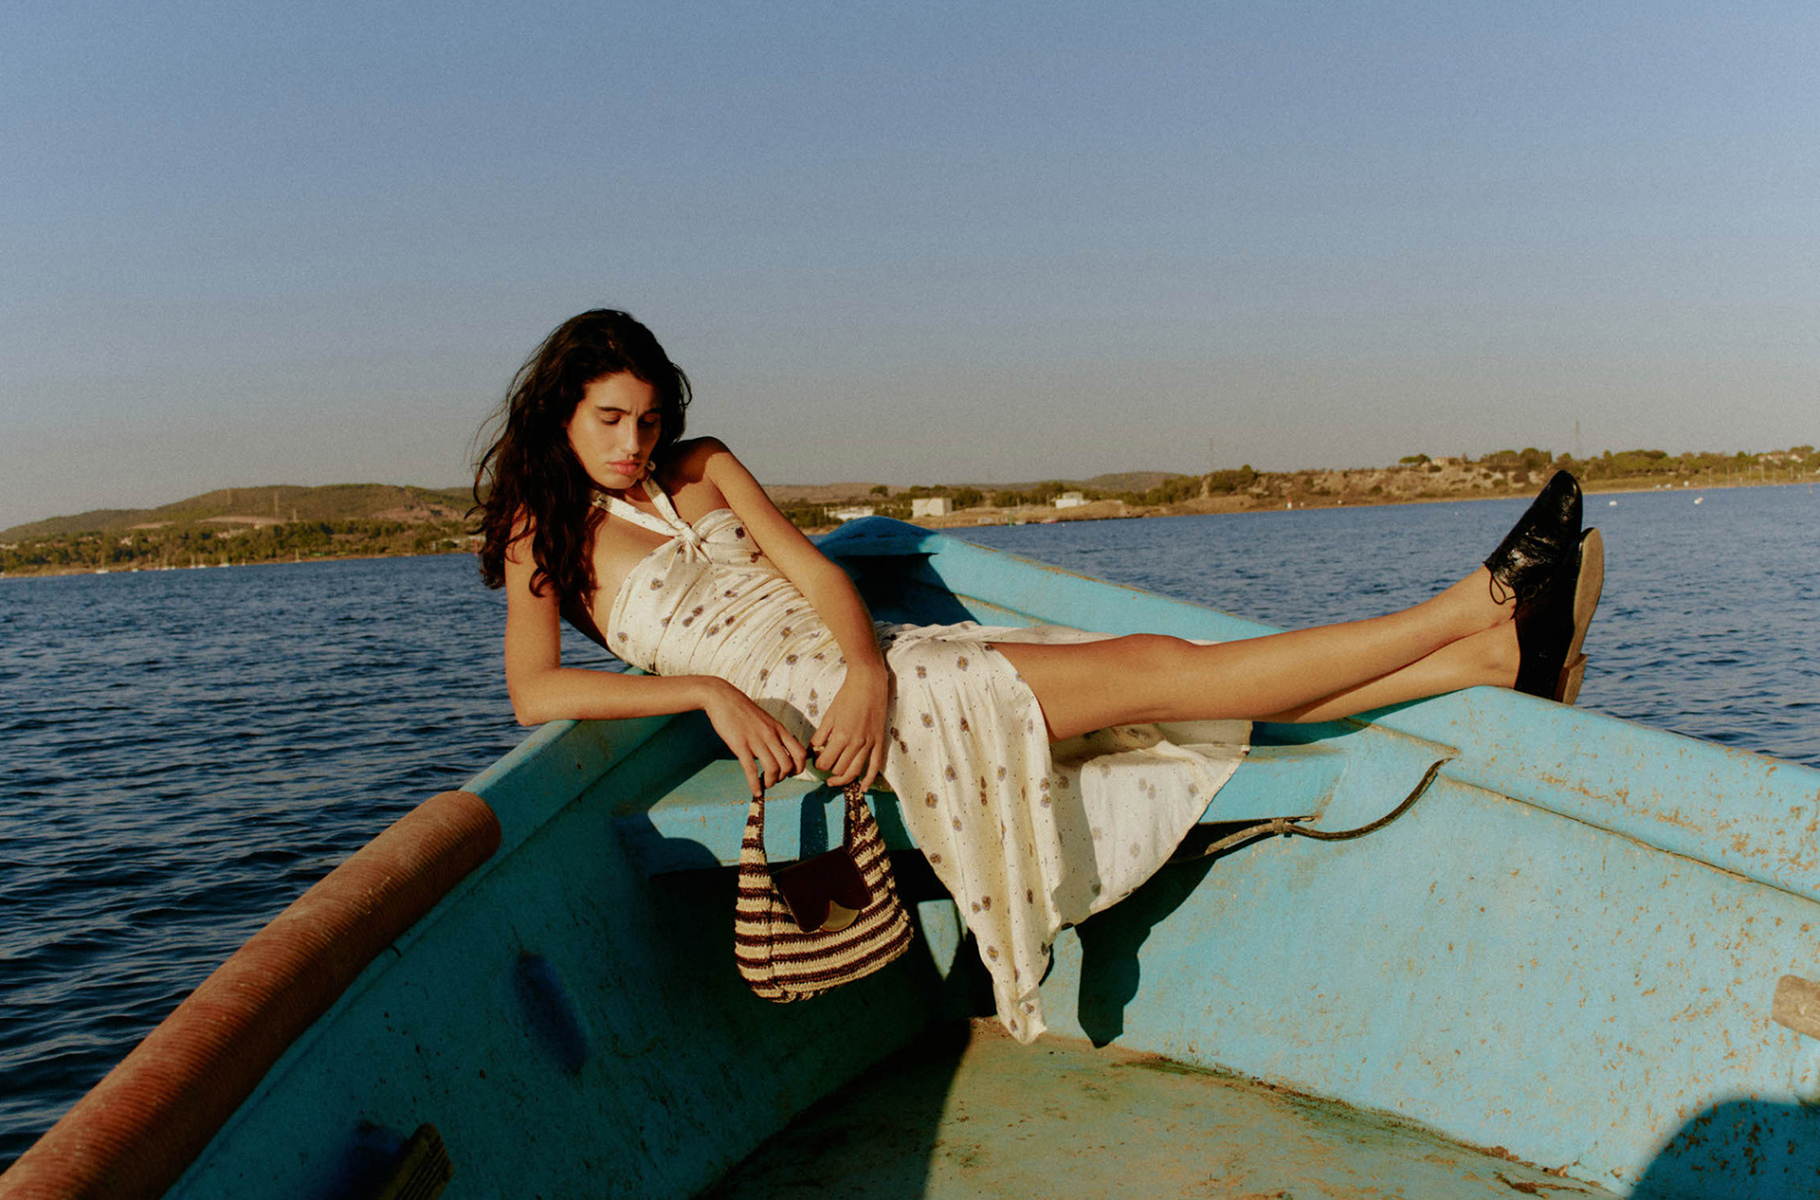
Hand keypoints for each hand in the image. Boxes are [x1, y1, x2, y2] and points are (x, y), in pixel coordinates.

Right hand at [699, 678, 805, 797]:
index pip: (800, 753)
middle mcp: (771, 735)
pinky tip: (755, 792)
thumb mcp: (765, 719)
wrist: (722, 697)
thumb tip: (779, 750)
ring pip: (773, 769)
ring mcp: (756, 740)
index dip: (799, 768)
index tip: (791, 773)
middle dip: (783, 778)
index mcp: (779, 729)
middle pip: (788, 765)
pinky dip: (755, 784)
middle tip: (774, 779)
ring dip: (771, 782)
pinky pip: (751, 769)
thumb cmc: (742, 710)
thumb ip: (774, 734)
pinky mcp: (740, 745)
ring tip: (765, 785)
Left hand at [811, 666, 888, 790]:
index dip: (818, 764)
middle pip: (840, 769)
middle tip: (825, 765)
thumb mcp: (829, 715)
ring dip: (844, 779)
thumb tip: (813, 750)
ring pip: (855, 771)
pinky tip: (863, 788)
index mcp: (841, 736)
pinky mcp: (879, 742)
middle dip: (829, 771)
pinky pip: (875, 766)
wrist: (869, 683)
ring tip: (835, 781)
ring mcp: (869, 744)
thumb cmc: (847, 696)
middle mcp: (856, 743)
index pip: (826, 762)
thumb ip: (820, 735)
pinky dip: (869, 780)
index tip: (816, 760)